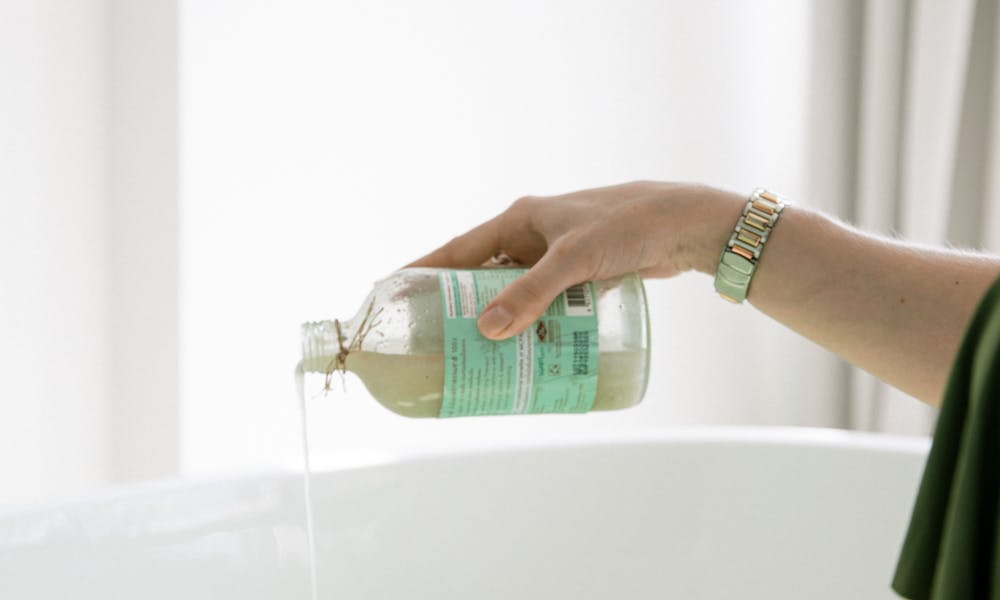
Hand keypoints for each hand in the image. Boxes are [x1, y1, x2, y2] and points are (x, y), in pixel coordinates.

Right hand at [407, 181, 741, 338]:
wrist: (686, 225)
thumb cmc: (629, 227)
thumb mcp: (574, 259)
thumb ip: (532, 293)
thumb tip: (488, 332)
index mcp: (520, 219)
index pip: (458, 249)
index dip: (425, 272)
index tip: (393, 294)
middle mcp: (533, 236)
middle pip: (483, 277)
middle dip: (462, 309)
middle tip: (438, 345)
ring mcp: (558, 256)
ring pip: (516, 294)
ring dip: (502, 322)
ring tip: (480, 359)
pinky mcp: (582, 275)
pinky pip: (546, 304)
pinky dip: (535, 325)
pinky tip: (530, 352)